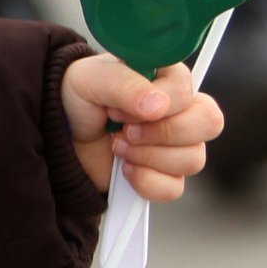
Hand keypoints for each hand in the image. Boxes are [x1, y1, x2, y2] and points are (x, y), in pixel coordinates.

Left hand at [64, 55, 222, 204]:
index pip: (189, 92)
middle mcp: (180, 110)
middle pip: (209, 124)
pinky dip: (145, 182)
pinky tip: (125, 169)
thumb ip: (125, 85)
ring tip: (118, 146)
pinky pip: (174, 188)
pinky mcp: (165, 174)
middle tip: (125, 131)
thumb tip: (158, 106)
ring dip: (148, 157)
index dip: (155, 105)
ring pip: (194, 159)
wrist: (57, 134)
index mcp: (168, 79)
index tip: (117, 108)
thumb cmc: (78, 97)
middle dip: (161, 133)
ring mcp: (176, 144)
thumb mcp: (92, 80)